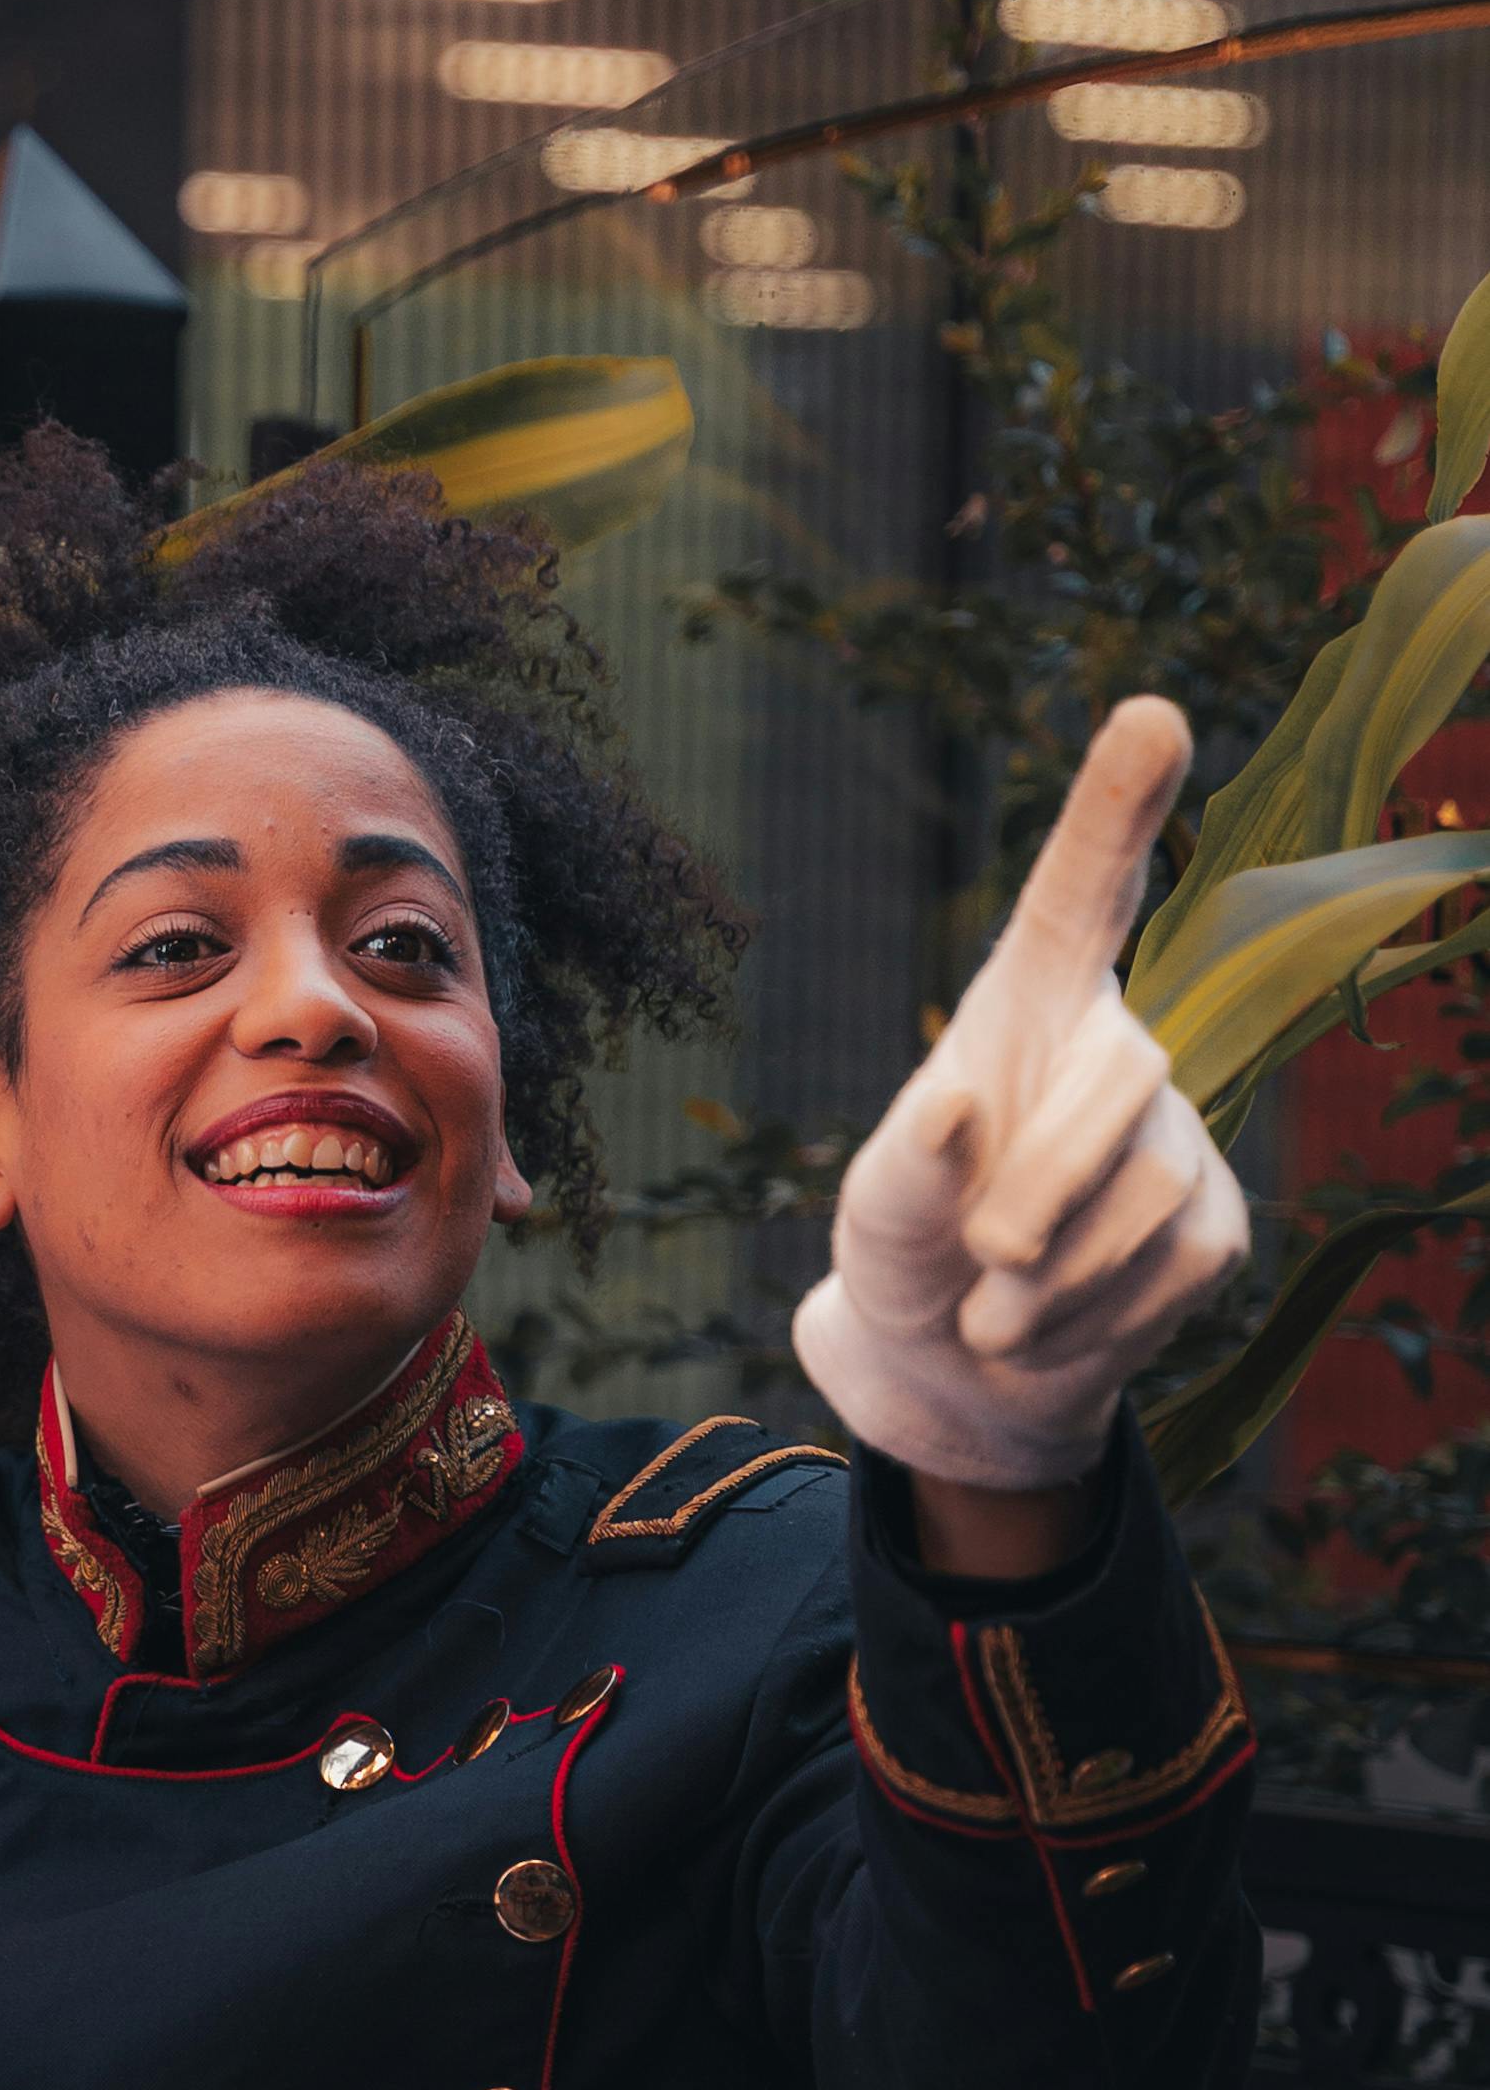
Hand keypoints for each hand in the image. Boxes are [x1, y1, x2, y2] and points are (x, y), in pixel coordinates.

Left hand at [793, 696, 1251, 1496]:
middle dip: (1037, 1189)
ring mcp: (1179, 1135)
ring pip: (1142, 1191)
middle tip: (980, 1257)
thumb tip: (962, 1103)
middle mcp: (1117, 1051)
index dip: (1116, 810)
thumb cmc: (908, 1253)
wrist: (958, 1375)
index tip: (1151, 714)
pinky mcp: (1213, 1227)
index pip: (1080, 897)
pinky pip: (1167, 1268)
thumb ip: (905, 1162)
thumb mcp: (877, 1209)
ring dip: (1048, 1279)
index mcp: (1027, 1009)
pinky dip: (1086, 1322)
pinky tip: (1045, 1326)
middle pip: (1119, 1080)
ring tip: (993, 1306)